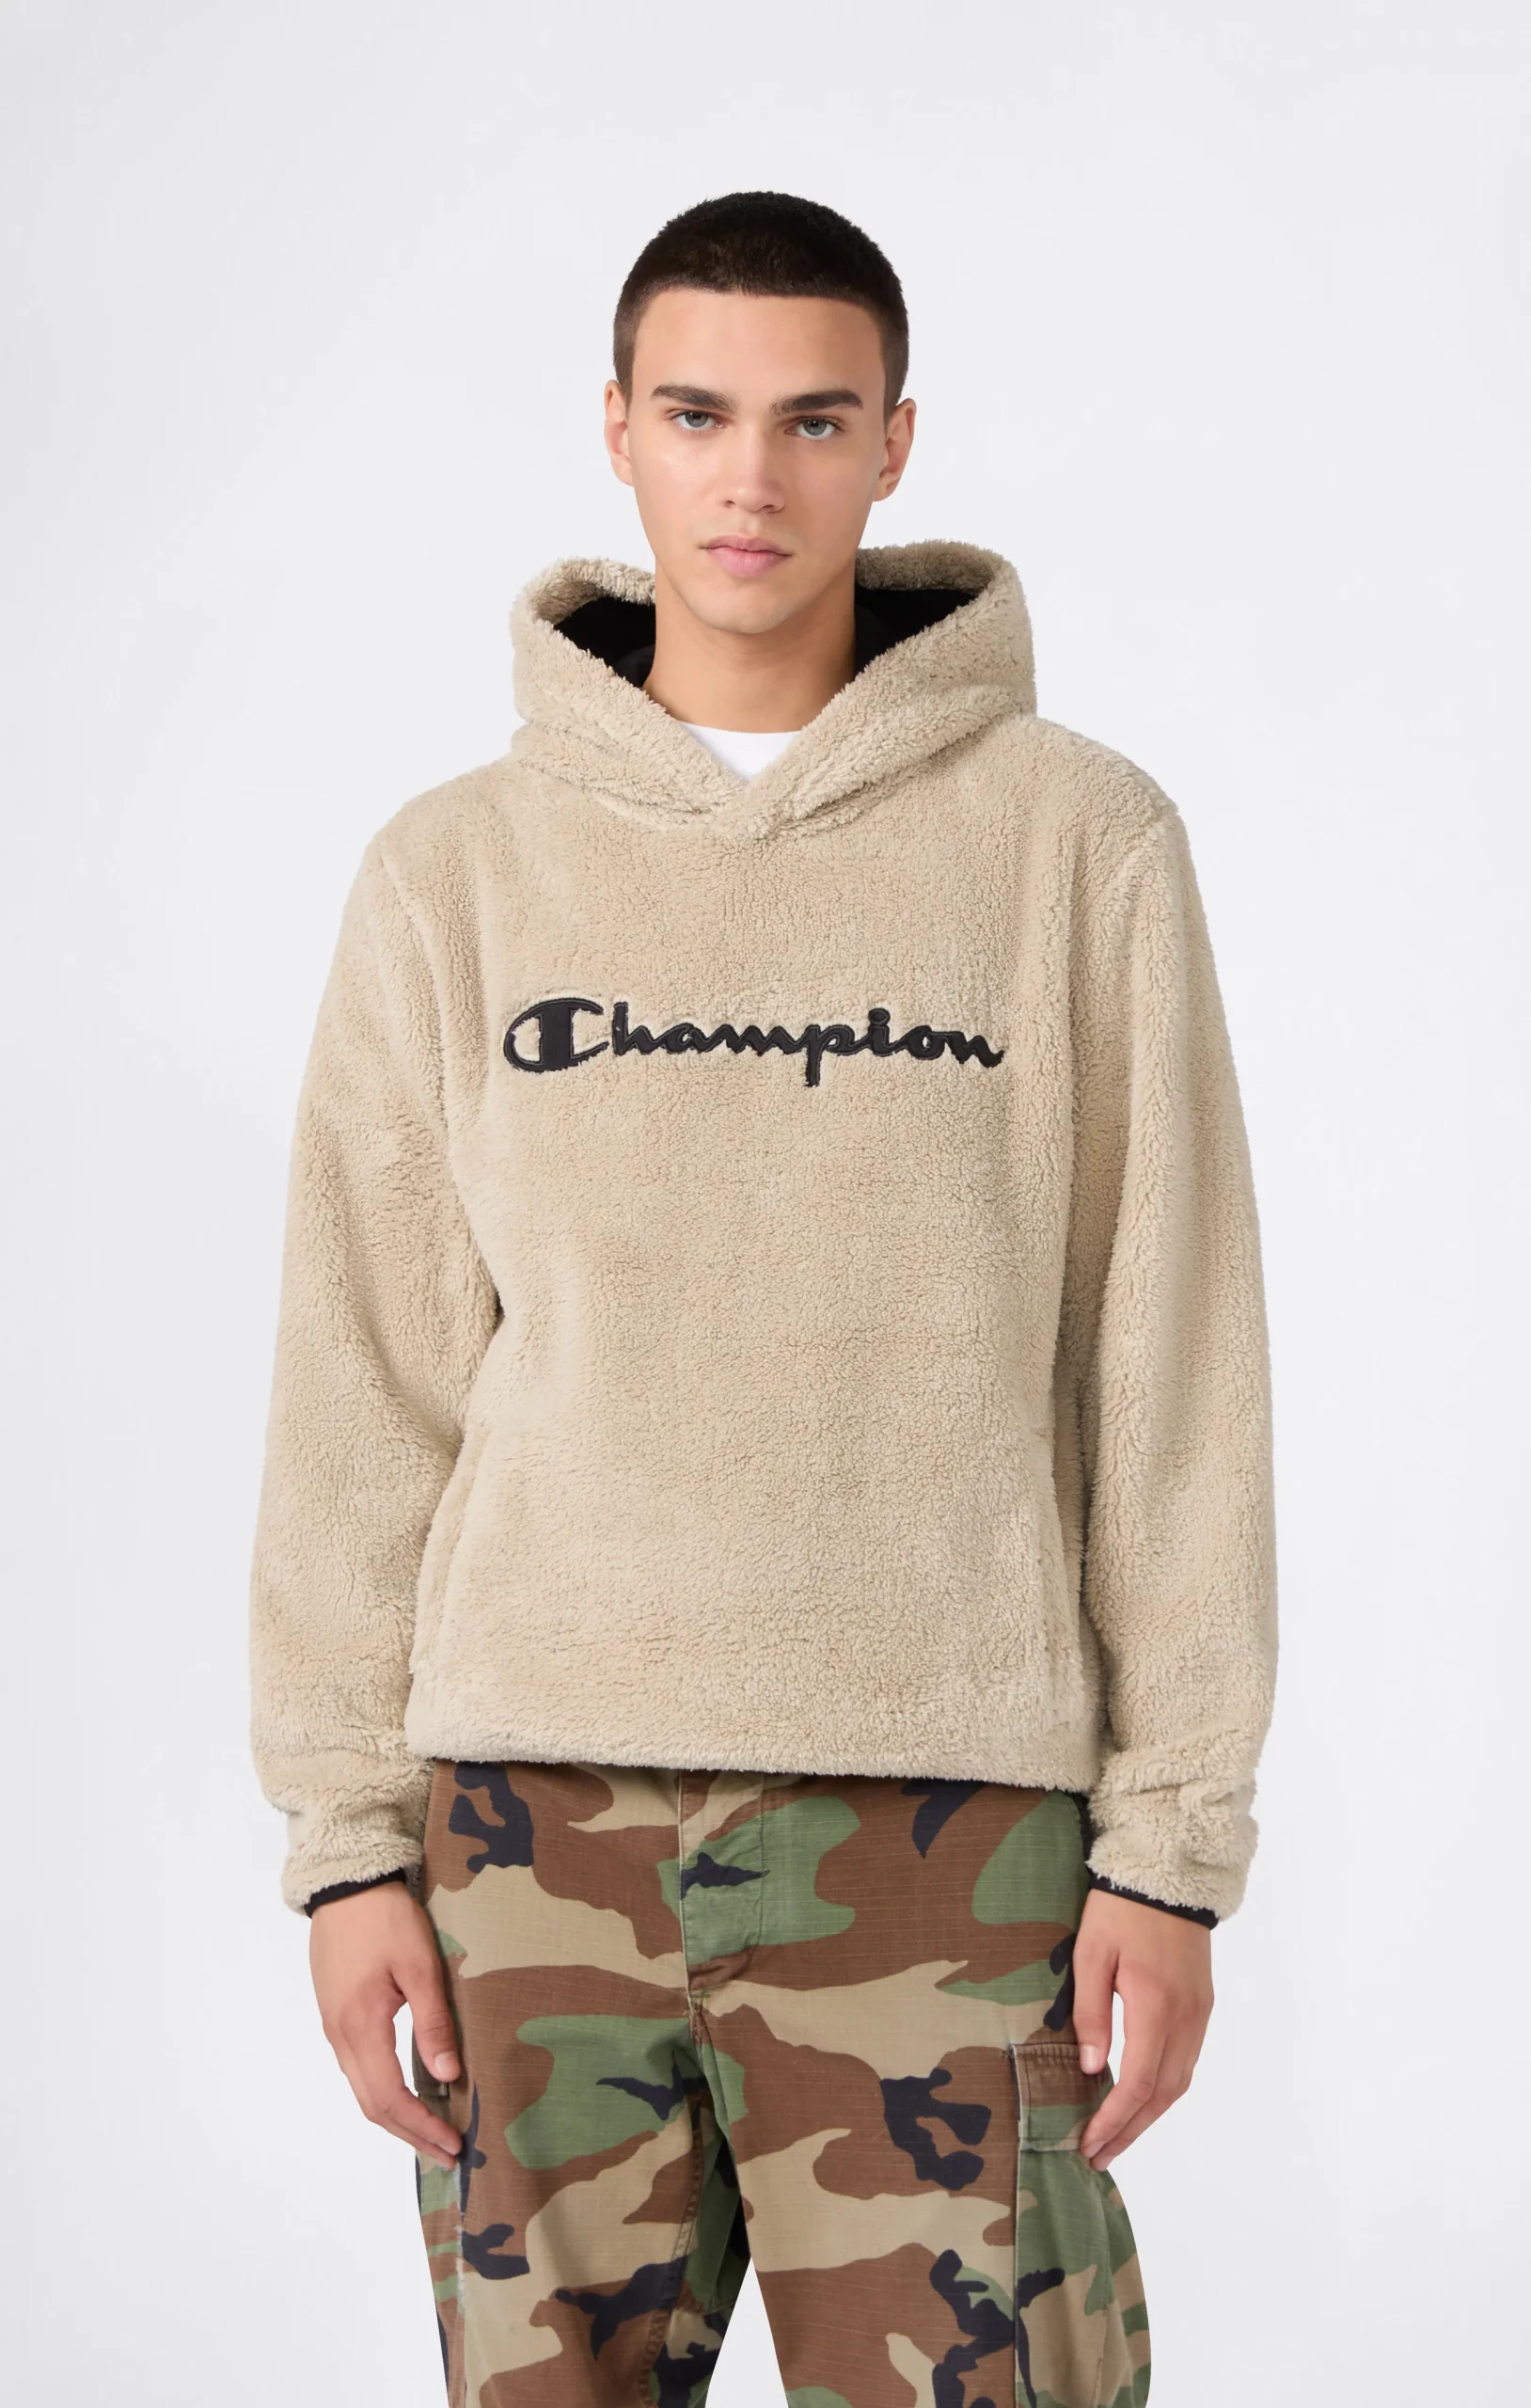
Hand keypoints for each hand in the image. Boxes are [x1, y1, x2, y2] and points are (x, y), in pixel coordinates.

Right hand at [309, 1882, 462, 2171]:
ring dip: (397, 2116)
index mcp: (360, 2026)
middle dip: (410, 2134)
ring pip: (363, 2089)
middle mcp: (340, 2035)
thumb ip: (433, 2022)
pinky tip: (409, 2092)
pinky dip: (384, 2091)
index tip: (452, 2143)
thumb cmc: (385, 1919)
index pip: (390, 2097)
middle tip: (447, 2154)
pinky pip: (359, 2068)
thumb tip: (448, 2074)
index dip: (421, 2126)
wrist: (347, 1884)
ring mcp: (334, 2026)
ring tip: (432, 2131)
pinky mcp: (336, 2013)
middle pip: (372, 2105)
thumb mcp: (419, 1965)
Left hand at [1073, 1888, 1213, 2172]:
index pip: (1138, 2082)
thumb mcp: (1091, 1953)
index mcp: (1155, 2004)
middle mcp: (1186, 2017)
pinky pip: (1186, 2061)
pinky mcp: (1202, 2006)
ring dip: (1148, 2116)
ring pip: (1179, 2082)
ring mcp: (1199, 2013)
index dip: (1114, 2120)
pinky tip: (1140, 2098)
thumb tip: (1090, 2069)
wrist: (1168, 1873)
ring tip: (1115, 2137)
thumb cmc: (1120, 1908)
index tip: (1088, 2143)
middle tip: (1098, 2156)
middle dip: (1130, 2131)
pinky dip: (1163, 2089)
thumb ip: (1090, 2013)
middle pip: (1163, 2094)